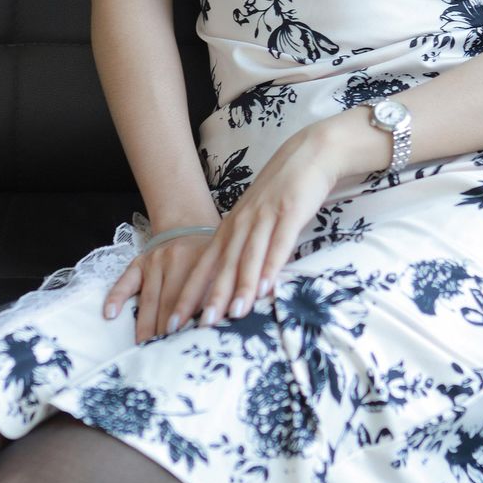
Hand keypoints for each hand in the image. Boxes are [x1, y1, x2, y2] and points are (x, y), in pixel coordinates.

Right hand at [101, 226, 220, 346]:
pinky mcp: (139, 262)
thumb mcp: (223, 270)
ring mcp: (156, 260)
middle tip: (164, 357)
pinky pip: (125, 281)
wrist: (189, 228)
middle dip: (167, 333)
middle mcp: (178, 259)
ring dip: (146, 326)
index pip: (197, 300)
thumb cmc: (210, 260)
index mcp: (203, 263)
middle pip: (170, 304)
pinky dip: (116, 297)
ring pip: (150, 299)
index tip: (188, 348)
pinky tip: (110, 315)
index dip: (192, 326)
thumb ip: (223, 295)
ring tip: (144, 349)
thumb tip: (227, 325)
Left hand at [163, 124, 340, 335]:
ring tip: (232, 315)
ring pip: (248, 258)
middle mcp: (242, 223)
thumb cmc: (282, 193)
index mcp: (231, 227)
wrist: (308, 155)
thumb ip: (246, 249)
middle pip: (221, 265)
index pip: (204, 265)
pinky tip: (268, 288)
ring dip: (240, 287)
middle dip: (208, 297)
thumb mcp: (258, 221)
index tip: (174, 321)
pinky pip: (279, 243)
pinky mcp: (289, 211)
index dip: (188, 294)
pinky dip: (272, 266)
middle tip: (196, 327)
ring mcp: (265, 217)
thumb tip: (237, 286)